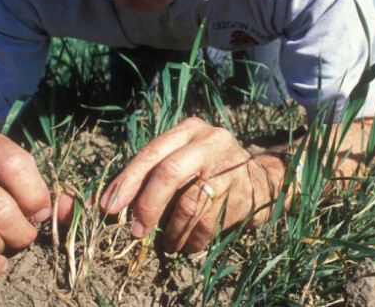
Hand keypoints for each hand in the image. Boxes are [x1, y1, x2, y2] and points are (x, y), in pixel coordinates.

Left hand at [100, 117, 284, 251]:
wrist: (265, 178)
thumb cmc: (211, 170)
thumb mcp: (184, 159)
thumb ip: (154, 173)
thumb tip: (111, 202)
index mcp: (189, 130)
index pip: (151, 153)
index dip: (127, 181)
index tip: (109, 207)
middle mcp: (211, 142)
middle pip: (169, 172)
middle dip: (147, 206)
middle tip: (136, 231)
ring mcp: (230, 166)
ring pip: (188, 204)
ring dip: (171, 231)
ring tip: (167, 244)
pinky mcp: (244, 193)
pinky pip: (208, 225)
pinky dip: (192, 240)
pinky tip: (189, 244)